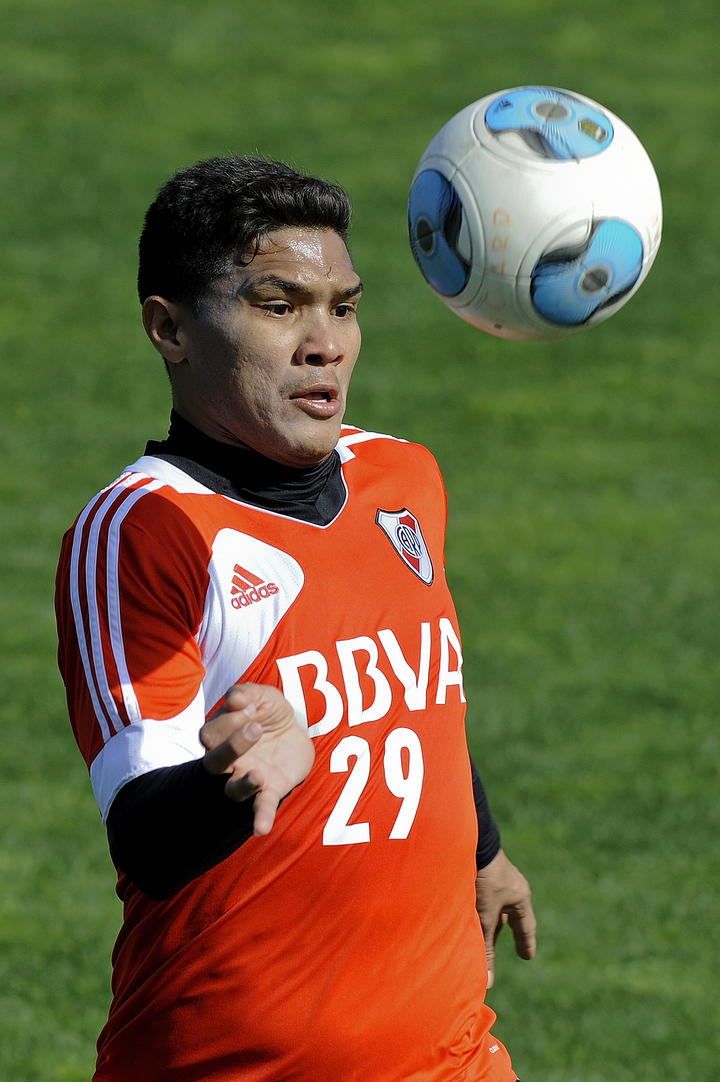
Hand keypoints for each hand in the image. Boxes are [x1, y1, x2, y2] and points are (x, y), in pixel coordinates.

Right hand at [200, 683, 314, 836]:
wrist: (295, 730)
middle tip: (255, 728)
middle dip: (232, 746)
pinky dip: (261, 817)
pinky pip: (262, 806)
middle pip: (215, 761)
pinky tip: (261, 829)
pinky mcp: (271, 790)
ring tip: (258, 775)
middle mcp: (228, 761)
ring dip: (244, 783)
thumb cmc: (267, 711)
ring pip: (234, 789)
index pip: (212, 731)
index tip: (250, 706)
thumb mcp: (261, 695)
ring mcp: (248, 777)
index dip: (229, 718)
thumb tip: (234, 699)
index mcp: (219, 735)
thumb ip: (246, 693)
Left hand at [475, 848, 536, 987]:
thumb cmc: (483, 878)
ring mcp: (496, 878)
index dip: (525, 943)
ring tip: (482, 936)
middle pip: (508, 916)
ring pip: (494, 906)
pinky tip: (466, 914)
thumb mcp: (485, 916)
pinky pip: (482, 896)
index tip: (527, 956)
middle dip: (503, 934)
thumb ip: (485, 948)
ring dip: (488, 921)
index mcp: (520, 896)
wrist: (470, 840)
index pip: (526, 926)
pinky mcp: (481, 871)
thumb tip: (488, 981)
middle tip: (506, 949)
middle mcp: (511, 887)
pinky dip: (477, 909)